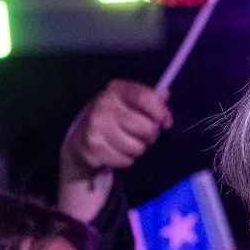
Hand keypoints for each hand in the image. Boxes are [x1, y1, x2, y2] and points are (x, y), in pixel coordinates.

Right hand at [59, 80, 171, 219]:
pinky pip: (125, 160)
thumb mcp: (129, 102)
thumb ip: (150, 99)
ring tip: (128, 143)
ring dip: (137, 149)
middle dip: (150, 135)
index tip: (166, 122)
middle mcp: (104, 104)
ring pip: (137, 147)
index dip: (161, 112)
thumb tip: (166, 95)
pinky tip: (116, 151)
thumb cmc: (114, 117)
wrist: (82, 137)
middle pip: (146, 127)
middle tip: (143, 135)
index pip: (145, 97)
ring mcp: (97, 126)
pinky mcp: (93, 147)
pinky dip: (125, 160)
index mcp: (116, 89)